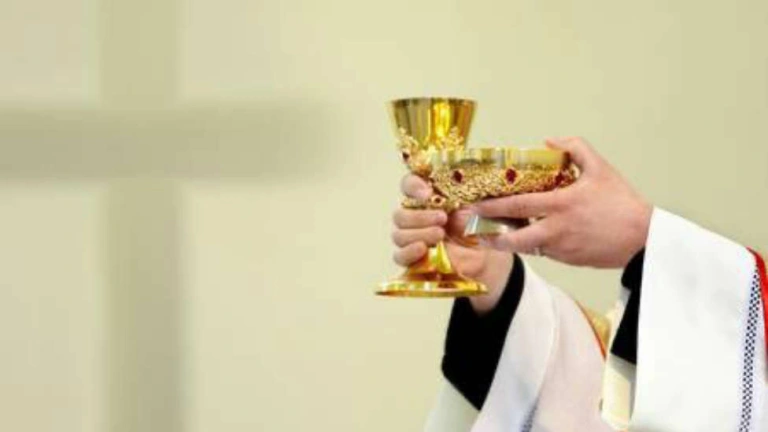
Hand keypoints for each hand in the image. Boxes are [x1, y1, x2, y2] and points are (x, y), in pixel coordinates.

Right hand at [392, 174, 513, 312]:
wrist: (486, 257)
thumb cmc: (480, 228)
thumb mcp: (478, 212)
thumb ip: (466, 208)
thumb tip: (455, 213)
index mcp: (428, 198)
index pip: (409, 184)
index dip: (414, 186)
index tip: (428, 193)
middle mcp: (416, 216)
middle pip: (400, 213)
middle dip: (420, 215)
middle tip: (442, 218)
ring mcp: (412, 239)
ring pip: (399, 234)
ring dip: (418, 233)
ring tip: (440, 234)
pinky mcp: (413, 259)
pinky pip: (399, 256)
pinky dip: (408, 251)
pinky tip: (423, 249)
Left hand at [472, 137, 651, 268]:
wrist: (643, 239)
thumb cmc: (622, 202)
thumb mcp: (600, 168)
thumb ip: (575, 148)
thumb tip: (549, 141)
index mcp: (561, 204)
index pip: (517, 206)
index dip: (492, 206)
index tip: (474, 204)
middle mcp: (556, 229)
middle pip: (512, 237)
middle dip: (489, 233)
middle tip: (471, 227)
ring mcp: (560, 248)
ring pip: (524, 247)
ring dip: (506, 242)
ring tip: (488, 234)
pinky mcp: (567, 260)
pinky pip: (542, 252)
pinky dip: (530, 245)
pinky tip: (522, 236)